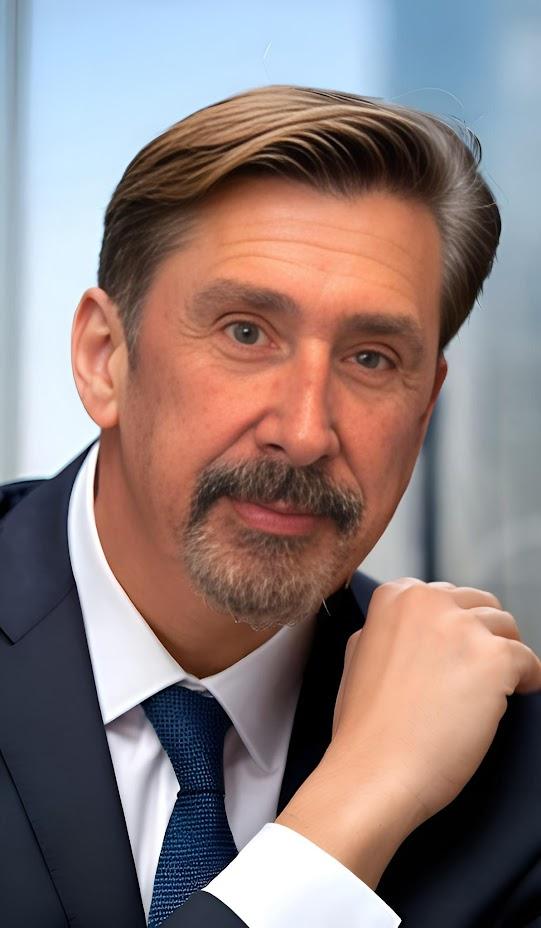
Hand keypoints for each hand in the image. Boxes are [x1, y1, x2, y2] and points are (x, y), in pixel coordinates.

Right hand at [277, 579, 540, 885]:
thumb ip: (389, 629)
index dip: (452, 625)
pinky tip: (511, 700)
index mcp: (395, 596)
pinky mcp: (493, 660)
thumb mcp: (359, 654)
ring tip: (488, 691)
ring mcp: (462, 628)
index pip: (444, 595)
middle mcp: (429, 601)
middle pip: (480, 604)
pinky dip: (527, 681)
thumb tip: (416, 630)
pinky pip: (529, 661)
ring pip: (507, 628)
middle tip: (474, 673)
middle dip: (482, 636)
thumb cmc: (364, 727)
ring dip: (502, 658)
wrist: (373, 772)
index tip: (453, 651)